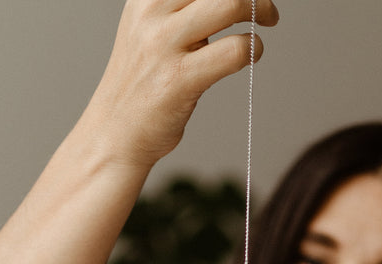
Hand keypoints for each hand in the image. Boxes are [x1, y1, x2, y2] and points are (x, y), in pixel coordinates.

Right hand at [86, 0, 279, 167]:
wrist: (115, 133)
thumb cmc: (141, 86)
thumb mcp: (150, 33)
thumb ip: (180, 12)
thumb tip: (228, 1)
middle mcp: (152, 14)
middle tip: (266, 8)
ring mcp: (164, 45)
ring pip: (229, 3)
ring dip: (259, 9)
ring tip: (266, 23)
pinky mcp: (180, 79)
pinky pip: (233, 51)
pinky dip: (253, 48)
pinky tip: (252, 54)